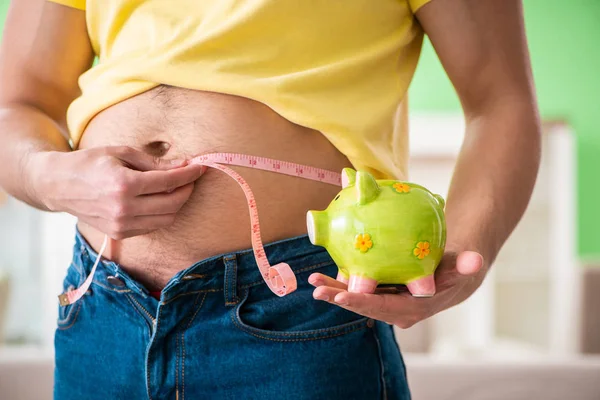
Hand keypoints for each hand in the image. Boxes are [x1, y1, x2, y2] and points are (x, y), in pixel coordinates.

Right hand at [30, 146, 206, 238]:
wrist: (58, 185)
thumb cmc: (90, 163)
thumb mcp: (121, 153)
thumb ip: (154, 162)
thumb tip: (184, 165)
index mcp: (124, 184)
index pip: (169, 181)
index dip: (189, 174)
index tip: (200, 167)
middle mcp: (124, 209)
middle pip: (173, 203)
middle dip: (187, 189)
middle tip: (191, 177)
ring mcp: (122, 225)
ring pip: (167, 218)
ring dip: (178, 203)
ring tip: (177, 187)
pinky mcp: (120, 233)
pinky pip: (153, 225)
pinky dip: (163, 213)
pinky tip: (160, 199)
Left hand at [309, 250, 485, 328]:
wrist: (451, 276)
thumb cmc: (455, 270)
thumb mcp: (461, 267)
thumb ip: (466, 266)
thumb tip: (475, 261)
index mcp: (412, 309)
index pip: (383, 307)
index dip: (361, 302)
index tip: (341, 295)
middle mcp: (395, 311)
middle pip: (364, 305)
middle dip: (339, 298)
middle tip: (317, 289)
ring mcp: (385, 303)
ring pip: (356, 298)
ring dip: (334, 291)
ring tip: (312, 282)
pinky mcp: (379, 293)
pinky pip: (357, 289)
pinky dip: (340, 282)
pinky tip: (322, 275)